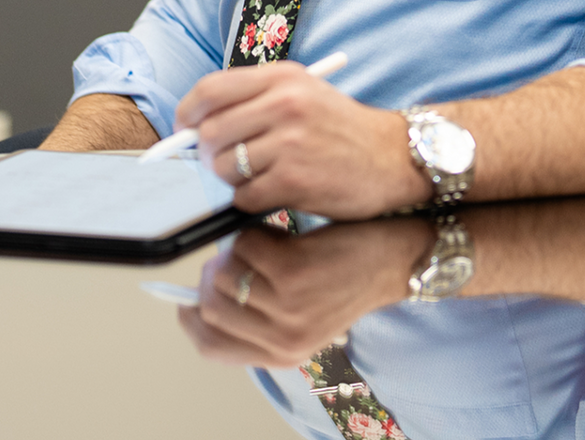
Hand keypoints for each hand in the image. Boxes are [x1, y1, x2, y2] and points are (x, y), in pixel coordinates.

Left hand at [175, 62, 429, 218]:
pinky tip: (277, 191)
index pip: (210, 89)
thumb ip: (253, 102)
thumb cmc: (343, 130)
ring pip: (223, 168)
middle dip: (208, 154)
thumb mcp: (304, 95)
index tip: (186, 128)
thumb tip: (194, 128)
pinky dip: (253, 200)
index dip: (188, 112)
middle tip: (225, 161)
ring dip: (233, 180)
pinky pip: (244, 196)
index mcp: (283, 77)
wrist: (393, 157)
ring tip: (261, 175)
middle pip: (210, 132)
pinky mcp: (293, 179)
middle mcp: (285, 103)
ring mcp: (289, 141)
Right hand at [178, 221, 430, 367]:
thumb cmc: (350, 277)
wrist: (395, 258)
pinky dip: (257, 230)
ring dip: (238, 248)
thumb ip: (261, 316)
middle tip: (233, 253)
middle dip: (213, 272)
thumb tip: (203, 294)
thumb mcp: (306, 316)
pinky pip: (246, 245)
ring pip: (224, 270)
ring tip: (267, 242)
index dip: (193, 317)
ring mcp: (286, 307)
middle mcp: (280, 338)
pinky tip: (282, 230)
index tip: (189, 296)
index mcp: (280, 354)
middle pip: (210, 304)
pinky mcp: (293, 272)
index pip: (211, 345)